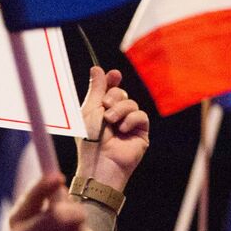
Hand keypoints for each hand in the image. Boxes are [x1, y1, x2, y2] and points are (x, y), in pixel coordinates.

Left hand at [78, 67, 148, 192]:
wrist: (100, 161)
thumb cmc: (90, 139)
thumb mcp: (90, 110)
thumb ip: (96, 89)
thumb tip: (97, 69)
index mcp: (101, 111)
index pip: (110, 90)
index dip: (113, 80)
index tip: (114, 74)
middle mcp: (115, 117)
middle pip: (122, 93)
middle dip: (114, 96)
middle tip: (106, 106)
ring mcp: (129, 125)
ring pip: (132, 103)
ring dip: (120, 110)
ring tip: (111, 121)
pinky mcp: (141, 133)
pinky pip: (141, 116)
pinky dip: (131, 120)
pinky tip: (123, 130)